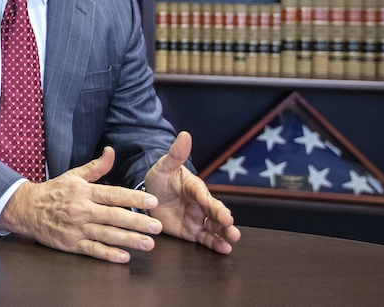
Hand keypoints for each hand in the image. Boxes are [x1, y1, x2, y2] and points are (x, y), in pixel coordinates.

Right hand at [0, 146, 162, 263]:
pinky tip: (124, 256)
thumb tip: (111, 151)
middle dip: (138, 222)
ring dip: (130, 240)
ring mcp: (76, 228)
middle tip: (158, 227)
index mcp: (84, 192)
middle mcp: (82, 210)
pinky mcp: (71, 244)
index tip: (152, 202)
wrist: (26, 209)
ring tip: (149, 244)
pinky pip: (92, 250)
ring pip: (107, 235)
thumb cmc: (53, 192)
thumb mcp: (73, 176)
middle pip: (114, 216)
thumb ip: (96, 167)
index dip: (134, 198)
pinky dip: (108, 254)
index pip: (114, 194)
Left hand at [144, 131, 240, 253]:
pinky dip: (215, 244)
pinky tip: (224, 249)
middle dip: (222, 217)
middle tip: (229, 223)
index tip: (207, 202)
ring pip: (214, 226)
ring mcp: (197, 218)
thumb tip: (184, 134)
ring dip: (224, 232)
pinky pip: (205, 238)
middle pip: (213, 211)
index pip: (201, 192)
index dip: (205, 198)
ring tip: (233, 238)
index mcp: (194, 187)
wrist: (150, 196)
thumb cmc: (161, 178)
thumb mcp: (164, 166)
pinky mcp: (192, 231)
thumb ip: (175, 154)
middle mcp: (200, 204)